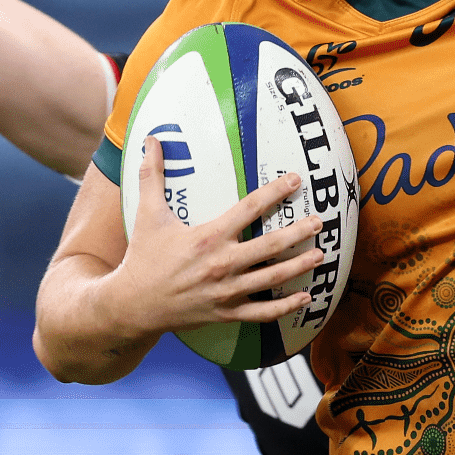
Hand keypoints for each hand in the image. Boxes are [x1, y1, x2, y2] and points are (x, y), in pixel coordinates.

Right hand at [108, 137, 324, 336]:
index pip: (250, 209)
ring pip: (272, 278)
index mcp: (209, 237)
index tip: (295, 181)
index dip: (275, 192)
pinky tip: (306, 298)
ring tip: (321, 255)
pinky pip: (263, 312)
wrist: (134, 304)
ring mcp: (227, 291)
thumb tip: (150, 140)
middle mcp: (223, 264)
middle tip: (319, 222)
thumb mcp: (147, 214)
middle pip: (270, 246)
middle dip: (298, 233)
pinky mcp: (227, 313)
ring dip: (299, 266)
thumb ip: (152, 176)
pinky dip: (286, 307)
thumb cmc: (143, 257)